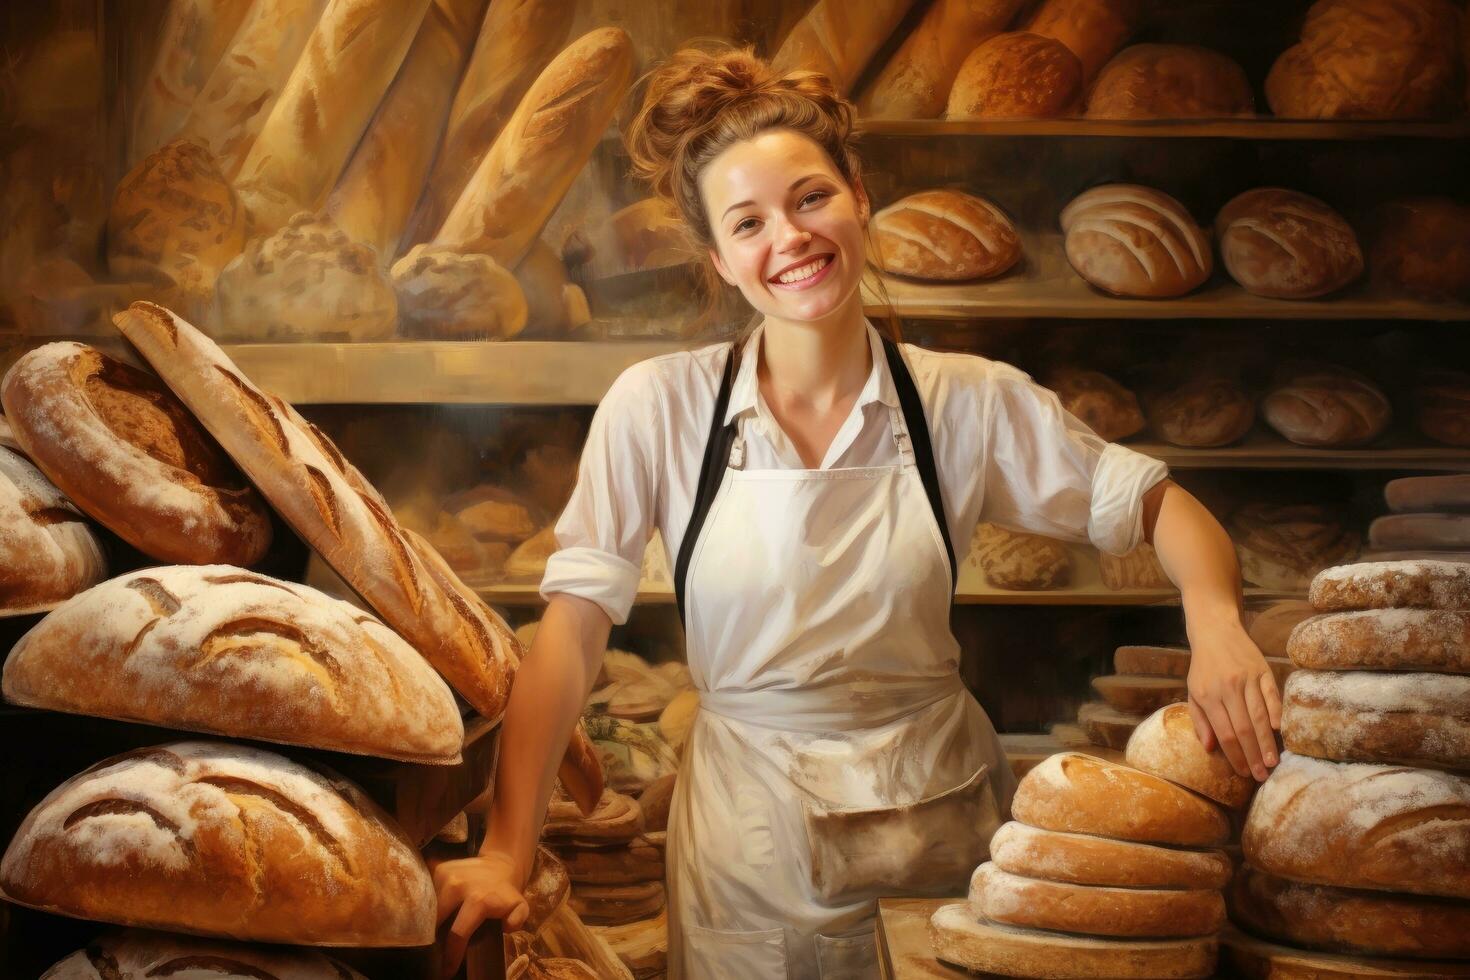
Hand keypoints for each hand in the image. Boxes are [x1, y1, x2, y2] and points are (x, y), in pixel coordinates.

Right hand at [432, 850, 529, 978]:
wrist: (501, 864)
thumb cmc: (507, 893)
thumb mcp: (520, 908)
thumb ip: (517, 920)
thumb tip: (506, 927)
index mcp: (478, 899)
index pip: (458, 934)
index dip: (451, 956)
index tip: (446, 971)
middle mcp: (457, 886)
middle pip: (436, 922)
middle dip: (434, 940)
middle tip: (436, 953)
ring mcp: (446, 875)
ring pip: (430, 908)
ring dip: (430, 923)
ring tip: (433, 936)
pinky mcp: (439, 869)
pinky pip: (428, 893)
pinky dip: (429, 906)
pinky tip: (430, 916)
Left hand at [1185, 615, 1280, 781]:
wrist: (1215, 631)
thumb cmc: (1203, 667)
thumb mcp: (1193, 692)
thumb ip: (1201, 721)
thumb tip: (1210, 748)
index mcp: (1208, 696)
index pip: (1225, 732)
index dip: (1235, 755)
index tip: (1244, 773)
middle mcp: (1228, 688)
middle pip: (1244, 728)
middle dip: (1253, 755)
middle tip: (1262, 776)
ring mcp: (1247, 679)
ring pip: (1260, 715)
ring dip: (1267, 741)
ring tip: (1273, 761)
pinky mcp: (1263, 670)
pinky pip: (1272, 695)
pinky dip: (1277, 713)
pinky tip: (1279, 731)